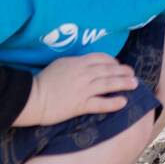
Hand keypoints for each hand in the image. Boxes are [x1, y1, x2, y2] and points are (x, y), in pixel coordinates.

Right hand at [16, 53, 136, 126]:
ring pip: (108, 84)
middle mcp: (83, 74)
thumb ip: (76, 63)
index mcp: (78, 62)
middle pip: (108, 70)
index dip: (113, 62)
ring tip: (134, 84)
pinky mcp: (79, 105)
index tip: (119, 65)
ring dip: (123, 84)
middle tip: (133, 74)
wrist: (30, 97)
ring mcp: (82, 89)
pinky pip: (100, 103)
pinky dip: (113, 102)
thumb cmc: (42, 81)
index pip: (101, 58)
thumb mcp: (60, 64)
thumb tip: (87, 64)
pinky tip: (123, 102)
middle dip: (123, 72)